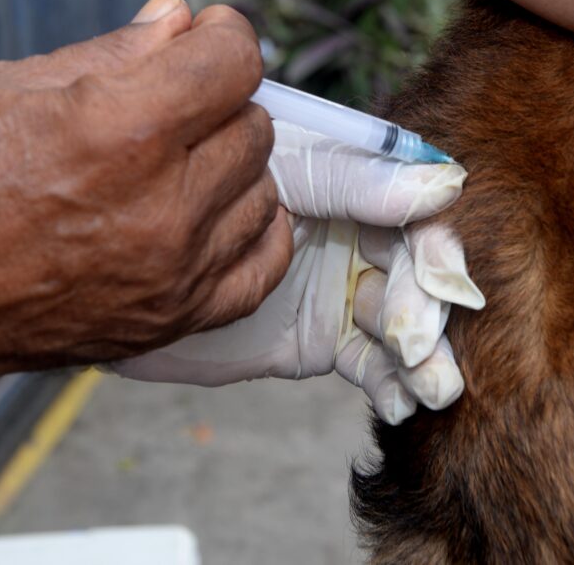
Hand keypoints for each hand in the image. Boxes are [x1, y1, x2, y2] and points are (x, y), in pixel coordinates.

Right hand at [0, 0, 291, 396]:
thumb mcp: (3, 86)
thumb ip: (113, 50)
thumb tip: (177, 17)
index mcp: (117, 132)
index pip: (234, 63)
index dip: (226, 36)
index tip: (212, 36)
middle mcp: (160, 208)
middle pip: (253, 127)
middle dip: (219, 104)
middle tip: (178, 106)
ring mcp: (172, 273)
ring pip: (264, 193)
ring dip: (234, 170)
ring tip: (184, 165)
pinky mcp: (172, 321)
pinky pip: (263, 269)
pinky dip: (254, 235)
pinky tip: (223, 216)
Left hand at [112, 122, 484, 423]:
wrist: (130, 260)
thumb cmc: (201, 185)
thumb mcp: (284, 171)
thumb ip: (356, 180)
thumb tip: (443, 185)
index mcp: (360, 189)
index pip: (419, 218)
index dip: (438, 249)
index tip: (442, 280)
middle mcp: (362, 240)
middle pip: (419, 277)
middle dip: (425, 310)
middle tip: (413, 341)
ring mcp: (345, 292)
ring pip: (404, 326)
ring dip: (425, 357)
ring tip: (430, 385)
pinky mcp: (324, 341)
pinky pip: (372, 365)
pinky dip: (394, 384)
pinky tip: (402, 402)